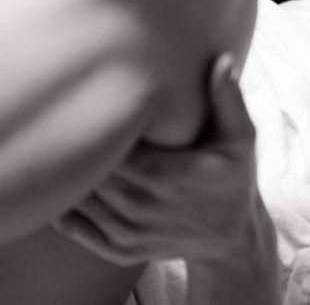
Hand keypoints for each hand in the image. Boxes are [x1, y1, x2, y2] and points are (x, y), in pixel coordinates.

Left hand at [53, 55, 275, 266]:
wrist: (233, 237)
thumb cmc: (234, 178)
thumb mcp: (241, 138)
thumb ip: (228, 99)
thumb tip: (222, 60)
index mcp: (167, 175)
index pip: (113, 145)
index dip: (100, 125)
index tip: (97, 102)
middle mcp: (143, 208)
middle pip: (90, 170)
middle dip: (82, 146)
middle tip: (70, 116)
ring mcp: (129, 234)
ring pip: (78, 198)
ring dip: (70, 174)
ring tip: (67, 144)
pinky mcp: (120, 251)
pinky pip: (75, 227)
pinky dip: (66, 205)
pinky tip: (67, 182)